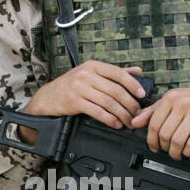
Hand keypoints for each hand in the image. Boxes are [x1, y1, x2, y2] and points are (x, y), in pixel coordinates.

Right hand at [25, 60, 147, 128]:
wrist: (47, 97)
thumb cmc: (71, 85)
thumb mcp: (90, 73)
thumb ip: (114, 72)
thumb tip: (137, 71)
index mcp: (92, 66)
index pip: (118, 73)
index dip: (133, 84)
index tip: (142, 95)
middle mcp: (85, 74)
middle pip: (115, 90)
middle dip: (130, 104)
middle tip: (137, 113)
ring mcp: (79, 88)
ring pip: (108, 102)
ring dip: (122, 114)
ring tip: (128, 121)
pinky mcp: (74, 102)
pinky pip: (98, 112)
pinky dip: (110, 119)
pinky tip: (115, 124)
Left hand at [129, 86, 189, 159]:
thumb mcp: (171, 101)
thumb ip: (152, 111)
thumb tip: (134, 122)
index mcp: (170, 98)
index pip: (154, 123)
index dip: (151, 139)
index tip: (153, 146)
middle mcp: (182, 103)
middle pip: (165, 133)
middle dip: (163, 147)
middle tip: (165, 150)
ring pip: (178, 140)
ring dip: (175, 152)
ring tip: (176, 153)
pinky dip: (188, 152)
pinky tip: (187, 152)